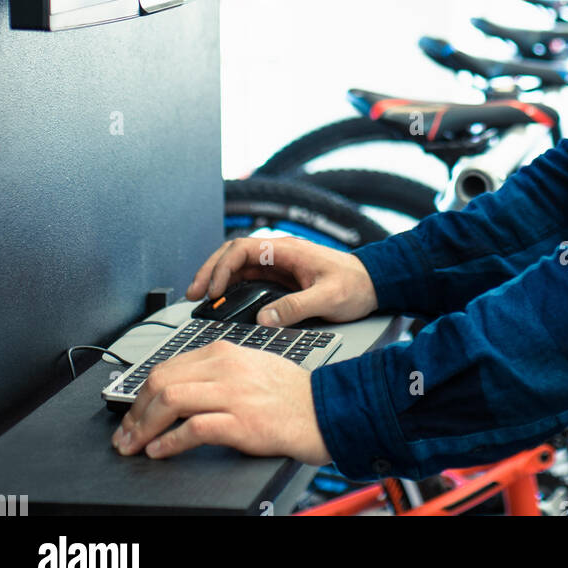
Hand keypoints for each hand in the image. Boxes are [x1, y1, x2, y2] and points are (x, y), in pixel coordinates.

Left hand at [111, 340, 330, 462]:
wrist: (325, 409)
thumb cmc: (291, 393)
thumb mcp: (250, 367)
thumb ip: (215, 373)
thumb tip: (178, 392)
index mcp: (224, 352)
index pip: (167, 366)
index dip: (140, 394)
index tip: (131, 415)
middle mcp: (225, 367)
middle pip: (161, 381)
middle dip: (134, 411)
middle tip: (125, 435)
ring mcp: (233, 394)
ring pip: (170, 400)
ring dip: (143, 427)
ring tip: (134, 445)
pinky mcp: (241, 422)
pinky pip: (193, 428)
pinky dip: (168, 442)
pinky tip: (159, 451)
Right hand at [185, 235, 379, 327]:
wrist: (374, 283)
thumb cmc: (355, 285)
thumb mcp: (328, 298)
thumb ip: (296, 307)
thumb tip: (263, 318)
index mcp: (287, 250)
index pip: (243, 249)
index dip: (222, 267)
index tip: (212, 290)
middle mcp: (279, 254)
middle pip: (233, 254)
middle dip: (210, 271)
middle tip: (193, 293)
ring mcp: (278, 265)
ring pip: (238, 266)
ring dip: (218, 279)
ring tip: (200, 298)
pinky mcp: (281, 278)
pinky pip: (248, 278)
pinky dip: (231, 287)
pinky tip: (222, 301)